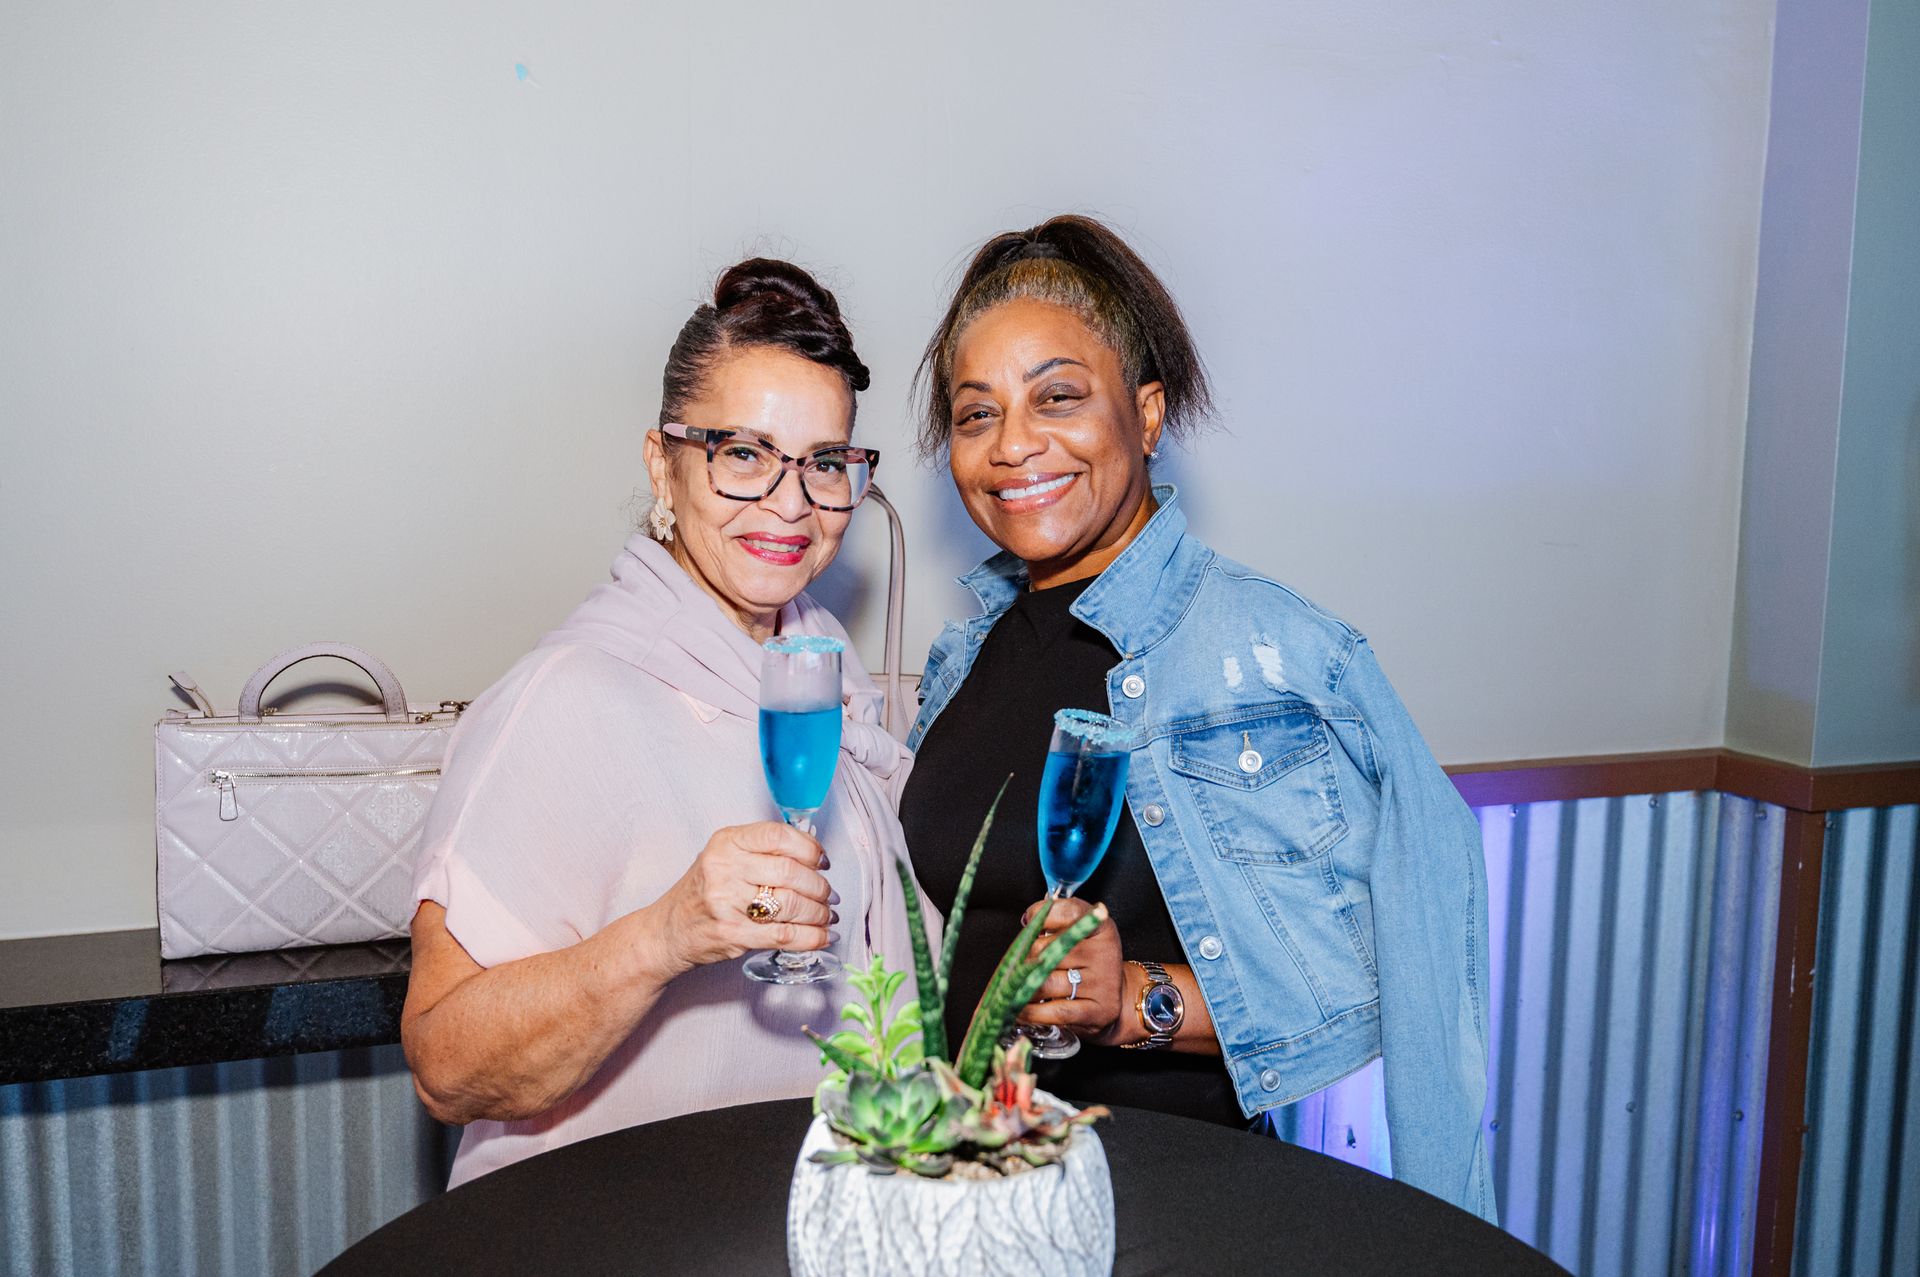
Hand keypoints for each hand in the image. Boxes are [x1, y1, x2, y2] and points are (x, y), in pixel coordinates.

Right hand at [652, 821, 833, 970]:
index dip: (809, 849)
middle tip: (828, 894)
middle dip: (819, 886)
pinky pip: (785, 935)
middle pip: (791, 872)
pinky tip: (822, 936)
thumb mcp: (724, 858)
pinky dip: (811, 937)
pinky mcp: (733, 934)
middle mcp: (724, 868)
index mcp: (726, 842)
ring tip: (826, 916)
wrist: (668, 931)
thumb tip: (813, 854)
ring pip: (792, 904)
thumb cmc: (702, 893)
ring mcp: (727, 903)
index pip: (778, 836)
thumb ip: (762, 851)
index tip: (822, 861)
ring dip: (819, 913)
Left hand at [1013, 897, 1126, 1039]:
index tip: (1028, 922)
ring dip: (1022, 989)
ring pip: (1045, 983)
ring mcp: (1102, 983)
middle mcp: (1103, 952)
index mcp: (1099, 927)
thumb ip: (1054, 922)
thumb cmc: (1085, 961)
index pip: (1068, 913)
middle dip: (1024, 960)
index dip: (1042, 915)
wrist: (1114, 996)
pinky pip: (1056, 1012)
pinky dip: (1033, 1013)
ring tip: (1012, 991)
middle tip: (1017, 966)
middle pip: (1045, 950)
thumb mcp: (1078, 934)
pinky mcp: (1098, 1011)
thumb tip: (1028, 922)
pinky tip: (1021, 1010)